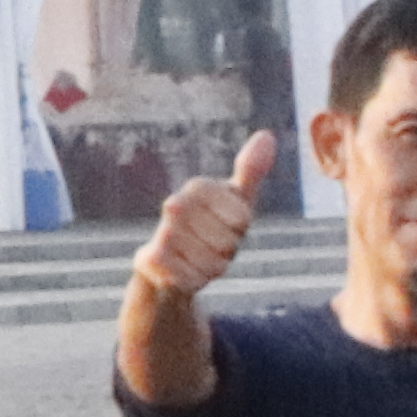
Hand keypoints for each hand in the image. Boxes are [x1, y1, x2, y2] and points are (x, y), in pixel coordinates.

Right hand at [133, 133, 273, 302]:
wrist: (168, 264)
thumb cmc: (209, 227)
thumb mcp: (236, 200)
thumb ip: (251, 170)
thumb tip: (267, 135)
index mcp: (198, 187)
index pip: (243, 218)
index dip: (239, 230)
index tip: (228, 226)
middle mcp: (176, 204)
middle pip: (229, 242)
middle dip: (227, 252)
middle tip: (212, 246)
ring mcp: (161, 232)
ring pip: (213, 263)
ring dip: (212, 268)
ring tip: (198, 258)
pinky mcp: (149, 260)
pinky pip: (192, 279)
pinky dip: (195, 282)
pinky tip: (184, 272)